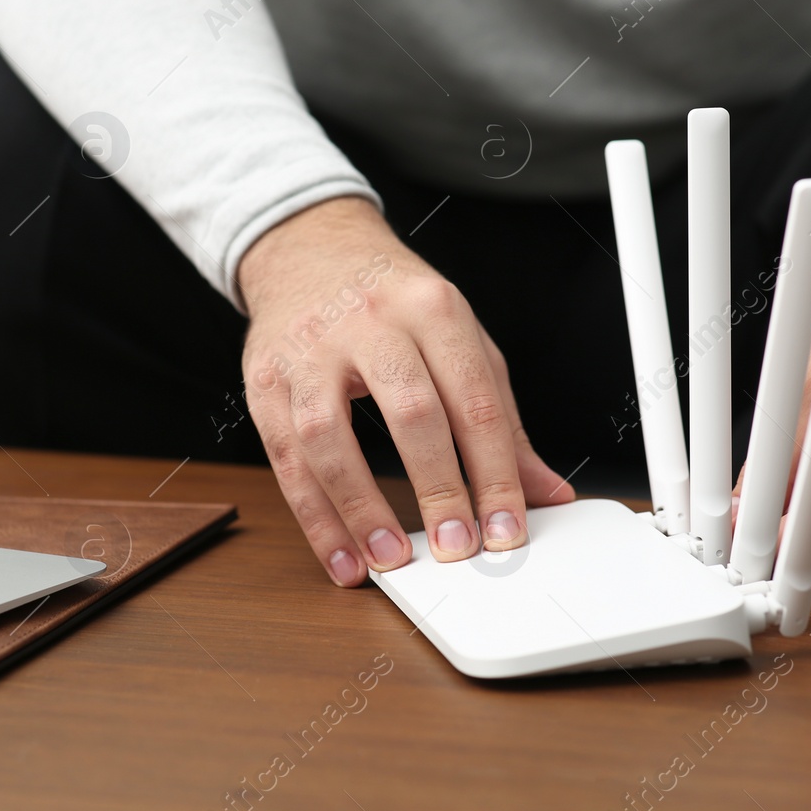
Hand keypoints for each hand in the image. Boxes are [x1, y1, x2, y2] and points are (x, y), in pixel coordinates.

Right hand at [239, 197, 574, 585]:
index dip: (496, 473)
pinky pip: (286, 456)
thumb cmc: (393, 303)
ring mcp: (310, 349)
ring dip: (362, 509)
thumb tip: (545, 493)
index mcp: (433, 308)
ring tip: (392, 559)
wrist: (310, 250)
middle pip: (410, 412)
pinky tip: (342, 554)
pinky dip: (314, 515)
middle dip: (437, 489)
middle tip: (459, 548)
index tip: (508, 530)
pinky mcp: (265, 379)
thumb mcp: (461, 341)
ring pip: (330, 437)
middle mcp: (371, 322)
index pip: (474, 400)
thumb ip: (500, 420)